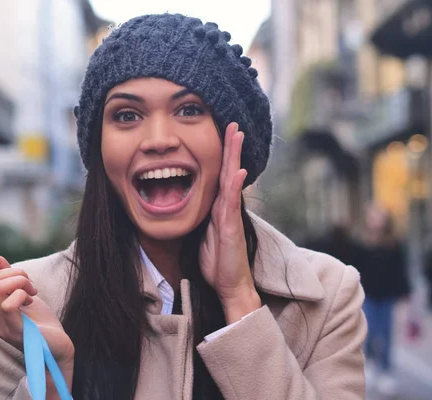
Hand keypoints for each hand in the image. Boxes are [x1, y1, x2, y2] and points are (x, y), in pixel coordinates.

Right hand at [0, 255, 74, 365]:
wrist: (56, 344)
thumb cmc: (37, 318)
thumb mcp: (18, 292)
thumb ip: (6, 276)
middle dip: (14, 272)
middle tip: (28, 284)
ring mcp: (0, 326)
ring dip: (21, 280)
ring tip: (31, 291)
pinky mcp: (14, 331)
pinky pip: (9, 304)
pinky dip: (23, 294)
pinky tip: (31, 300)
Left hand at [199, 122, 260, 322]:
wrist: (228, 284)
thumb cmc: (216, 261)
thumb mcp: (204, 234)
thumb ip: (203, 217)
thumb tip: (193, 204)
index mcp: (218, 208)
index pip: (220, 175)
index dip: (222, 155)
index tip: (224, 134)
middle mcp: (226, 208)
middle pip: (229, 171)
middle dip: (231, 147)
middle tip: (234, 124)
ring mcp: (230, 216)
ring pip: (231, 181)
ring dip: (234, 157)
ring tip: (237, 136)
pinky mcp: (231, 228)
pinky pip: (231, 204)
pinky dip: (235, 186)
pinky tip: (237, 171)